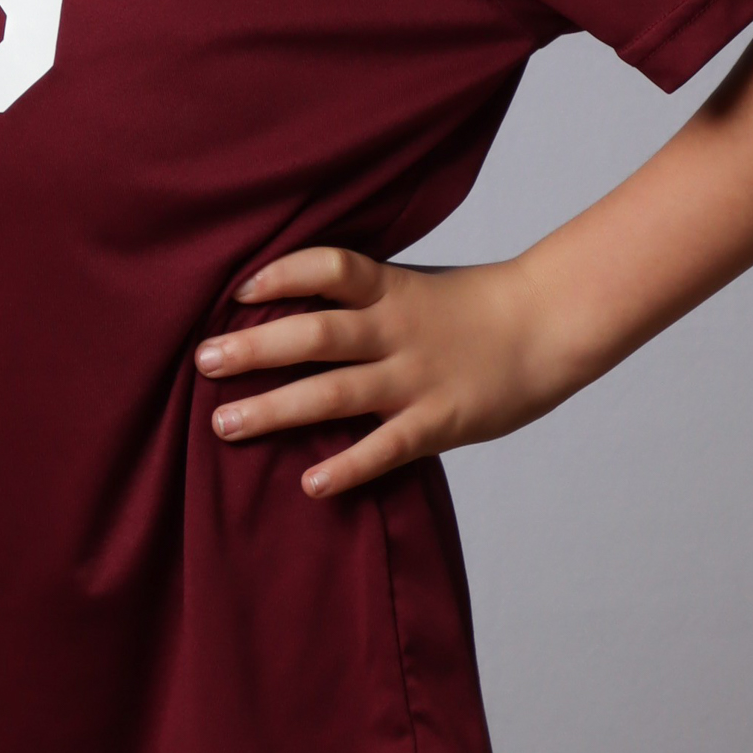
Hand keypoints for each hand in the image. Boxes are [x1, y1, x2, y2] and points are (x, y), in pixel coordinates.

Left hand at [196, 247, 575, 499]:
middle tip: (203, 362)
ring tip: (225, 424)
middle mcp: (397, 330)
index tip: (237, 290)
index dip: (281, 274)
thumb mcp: (415, 288)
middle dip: (255, 349)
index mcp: (391, 289)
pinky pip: (387, 447)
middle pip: (316, 333)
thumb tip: (292, 308)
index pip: (329, 267)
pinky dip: (348, 466)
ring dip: (276, 409)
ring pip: (336, 392)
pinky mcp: (440, 421)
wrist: (549, 326)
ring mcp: (417, 377)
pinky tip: (311, 485)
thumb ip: (363, 300)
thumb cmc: (474, 310)